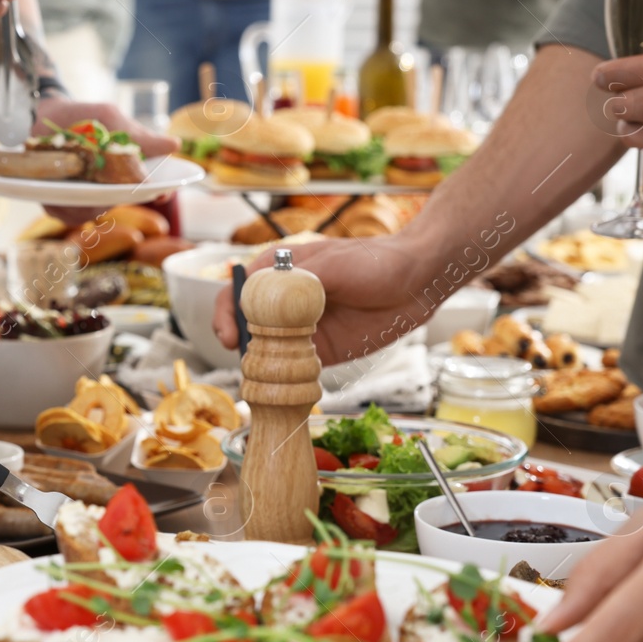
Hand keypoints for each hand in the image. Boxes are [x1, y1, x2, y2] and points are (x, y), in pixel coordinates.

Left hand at [31, 97, 178, 224]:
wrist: (40, 115)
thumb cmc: (82, 118)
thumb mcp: (109, 119)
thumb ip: (138, 135)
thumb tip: (174, 145)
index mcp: (124, 173)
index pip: (148, 190)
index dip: (158, 192)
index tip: (161, 191)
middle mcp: (105, 191)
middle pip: (117, 203)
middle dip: (115, 197)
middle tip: (110, 186)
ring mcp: (82, 201)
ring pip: (92, 211)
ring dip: (88, 201)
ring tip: (82, 184)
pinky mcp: (58, 206)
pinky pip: (66, 212)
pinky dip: (65, 203)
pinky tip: (62, 191)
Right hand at [211, 234, 433, 360]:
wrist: (417, 282)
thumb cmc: (375, 261)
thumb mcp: (333, 265)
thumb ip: (300, 281)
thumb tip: (271, 297)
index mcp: (279, 273)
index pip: (238, 291)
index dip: (226, 312)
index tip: (230, 333)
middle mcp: (284, 302)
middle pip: (245, 324)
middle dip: (238, 342)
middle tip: (244, 357)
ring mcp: (299, 329)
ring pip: (265, 350)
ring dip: (261, 363)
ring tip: (269, 371)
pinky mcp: (318, 352)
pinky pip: (292, 369)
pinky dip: (285, 378)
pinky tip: (289, 381)